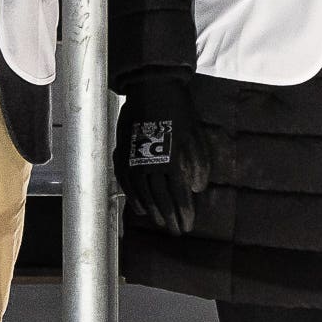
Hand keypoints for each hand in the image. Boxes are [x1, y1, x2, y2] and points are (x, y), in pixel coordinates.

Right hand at [118, 74, 216, 239]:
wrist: (152, 89)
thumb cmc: (180, 113)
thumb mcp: (196, 136)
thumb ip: (198, 165)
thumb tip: (196, 189)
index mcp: (172, 162)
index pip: (179, 196)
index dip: (184, 213)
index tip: (188, 226)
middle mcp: (151, 166)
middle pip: (161, 200)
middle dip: (170, 218)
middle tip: (176, 231)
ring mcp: (134, 162)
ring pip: (143, 195)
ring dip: (153, 212)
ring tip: (161, 223)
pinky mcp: (123, 156)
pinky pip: (127, 184)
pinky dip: (134, 199)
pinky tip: (140, 209)